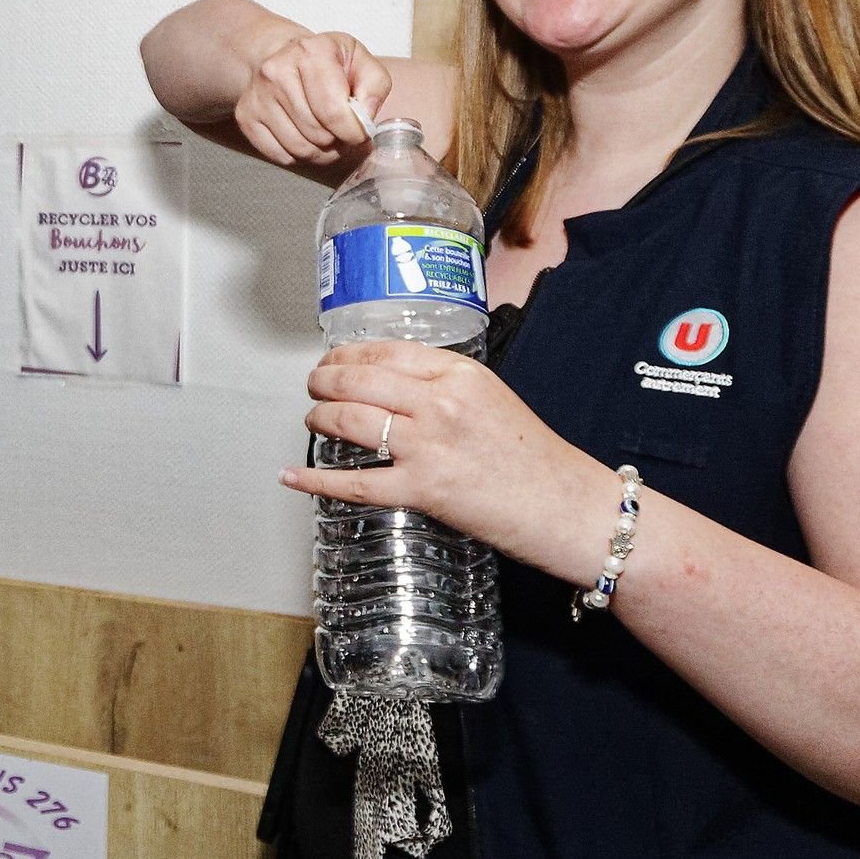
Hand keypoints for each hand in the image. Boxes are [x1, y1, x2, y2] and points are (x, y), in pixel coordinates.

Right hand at [234, 31, 390, 167]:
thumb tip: (364, 118)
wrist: (282, 56)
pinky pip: (281, 156)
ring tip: (327, 135)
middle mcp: (277, 72)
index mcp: (310, 53)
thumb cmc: (326, 62)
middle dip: (338, 141)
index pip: (333, 111)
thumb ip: (375, 87)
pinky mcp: (246, 117)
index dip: (353, 132)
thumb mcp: (360, 61)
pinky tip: (305, 136)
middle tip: (342, 131)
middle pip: (317, 134)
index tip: (359, 131)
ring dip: (321, 151)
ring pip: (300, 149)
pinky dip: (299, 155)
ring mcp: (257, 96)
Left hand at [280, 340, 607, 583]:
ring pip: (349, 420)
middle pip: (357, 380)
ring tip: (313, 418)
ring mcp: (427, 446)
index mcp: (459, 373)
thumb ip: (446, 388)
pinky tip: (292, 475)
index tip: (333, 361)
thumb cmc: (537, 460)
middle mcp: (439, 402)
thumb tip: (399, 387)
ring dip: (319, 417)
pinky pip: (354, 483)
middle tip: (313, 386)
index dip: (346, 355)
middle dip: (322, 381)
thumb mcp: (493, 400)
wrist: (567, 507)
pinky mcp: (422, 490)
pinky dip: (315, 480)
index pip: (384, 352)